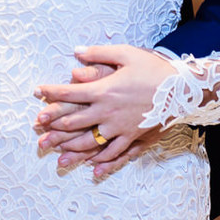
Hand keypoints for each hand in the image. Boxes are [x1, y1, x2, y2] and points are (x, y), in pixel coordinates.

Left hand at [34, 45, 175, 176]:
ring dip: (70, 148)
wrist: (182, 90)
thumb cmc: (153, 69)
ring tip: (56, 153)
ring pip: (90, 142)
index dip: (50, 92)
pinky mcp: (134, 138)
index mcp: (104, 91)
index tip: (37, 91)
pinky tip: (92, 168)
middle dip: (53, 125)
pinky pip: (115, 153)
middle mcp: (108, 112)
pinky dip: (102, 161)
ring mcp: (121, 128)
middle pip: (74, 121)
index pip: (69, 93)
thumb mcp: (125, 54)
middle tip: (37, 127)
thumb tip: (75, 52)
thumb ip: (98, 53)